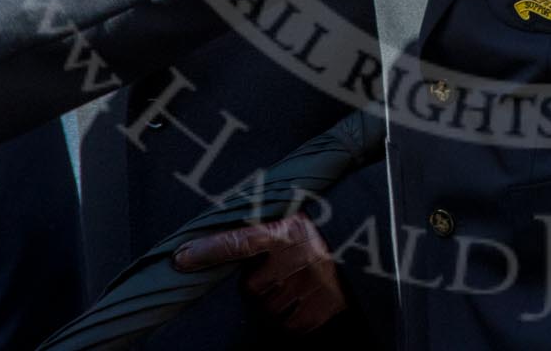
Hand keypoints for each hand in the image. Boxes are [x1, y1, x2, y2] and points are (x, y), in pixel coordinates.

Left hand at [175, 214, 346, 332]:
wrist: (370, 265)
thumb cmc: (323, 243)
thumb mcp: (295, 225)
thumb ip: (264, 229)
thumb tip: (217, 238)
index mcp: (289, 230)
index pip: (238, 241)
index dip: (207, 250)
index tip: (180, 258)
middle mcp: (297, 257)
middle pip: (250, 286)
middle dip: (260, 284)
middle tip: (282, 273)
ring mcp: (307, 288)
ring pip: (265, 309)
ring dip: (275, 303)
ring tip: (296, 286)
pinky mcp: (314, 314)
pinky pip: (283, 325)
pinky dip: (290, 318)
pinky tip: (304, 302)